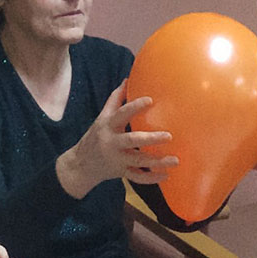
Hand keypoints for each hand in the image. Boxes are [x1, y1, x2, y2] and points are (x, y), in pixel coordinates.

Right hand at [57, 83, 177, 198]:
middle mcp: (112, 143)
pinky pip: (137, 178)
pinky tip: (166, 175)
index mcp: (108, 126)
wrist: (80, 165)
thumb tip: (128, 79)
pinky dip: (151, 178)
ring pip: (138, 162)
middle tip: (169, 136)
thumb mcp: (102, 117)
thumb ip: (115, 99)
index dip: (134, 107)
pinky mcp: (121, 173)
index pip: (121, 114)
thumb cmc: (96, 136)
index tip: (150, 100)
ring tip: (175, 160)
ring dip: (157, 162)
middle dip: (150, 139)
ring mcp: (117, 160)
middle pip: (132, 141)